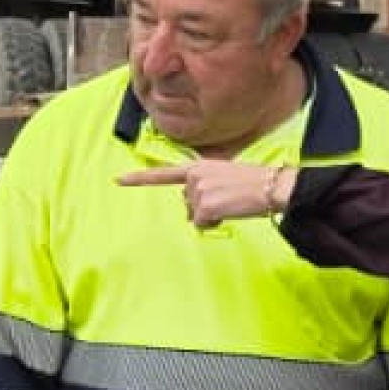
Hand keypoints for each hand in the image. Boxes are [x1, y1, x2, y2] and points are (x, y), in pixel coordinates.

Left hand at [120, 161, 289, 225]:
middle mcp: (194, 176)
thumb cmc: (251, 183)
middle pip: (185, 203)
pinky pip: (203, 223)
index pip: (163, 174)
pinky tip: (231, 210)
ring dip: (211, 215)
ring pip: (194, 215)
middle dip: (202, 207)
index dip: (138, 179)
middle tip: (227, 199)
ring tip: (231, 203)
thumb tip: (193, 211)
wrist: (271, 185)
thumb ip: (202, 186)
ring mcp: (198, 190)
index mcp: (198, 166)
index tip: (117, 180)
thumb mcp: (223, 176)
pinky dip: (216, 222)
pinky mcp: (205, 205)